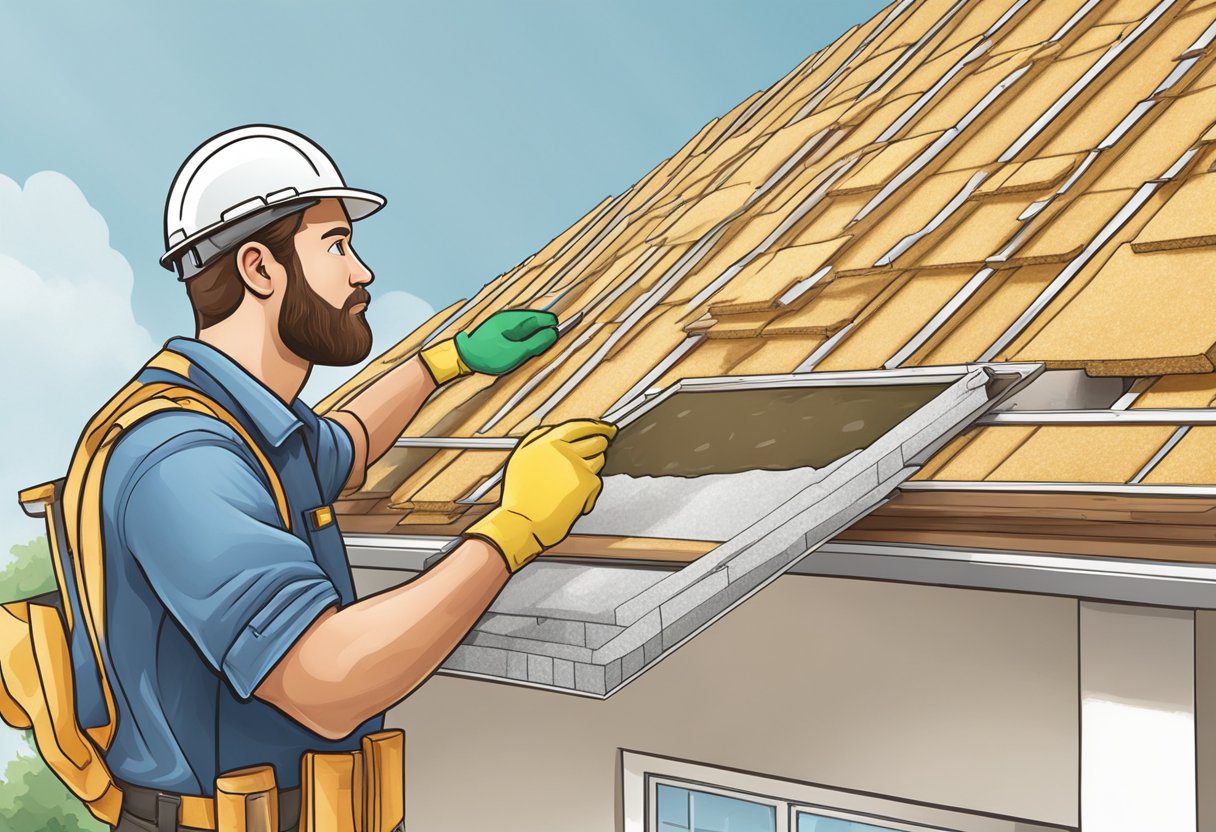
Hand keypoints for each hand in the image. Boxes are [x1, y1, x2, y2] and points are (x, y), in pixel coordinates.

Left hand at [455, 309, 557, 374]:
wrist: (460, 356)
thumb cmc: (488, 355)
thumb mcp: (516, 353)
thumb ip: (537, 343)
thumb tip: (554, 334)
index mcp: (516, 319)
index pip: (545, 318)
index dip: (555, 327)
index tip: (561, 336)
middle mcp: (511, 317)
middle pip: (537, 322)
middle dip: (543, 334)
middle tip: (543, 349)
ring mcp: (503, 322)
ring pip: (528, 327)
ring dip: (533, 338)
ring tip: (529, 352)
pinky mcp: (498, 329)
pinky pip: (518, 332)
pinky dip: (523, 340)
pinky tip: (518, 351)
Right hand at [464, 419, 616, 571]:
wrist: (522, 522)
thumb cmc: (519, 497)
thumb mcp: (521, 460)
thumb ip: (540, 442)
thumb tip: (558, 434)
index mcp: (545, 441)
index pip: (578, 426)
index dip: (595, 426)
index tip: (604, 428)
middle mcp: (562, 450)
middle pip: (595, 440)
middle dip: (600, 445)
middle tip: (599, 450)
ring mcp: (576, 465)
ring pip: (599, 460)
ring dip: (592, 469)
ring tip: (574, 482)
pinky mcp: (586, 482)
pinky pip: (597, 482)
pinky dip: (589, 492)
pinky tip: (573, 499)